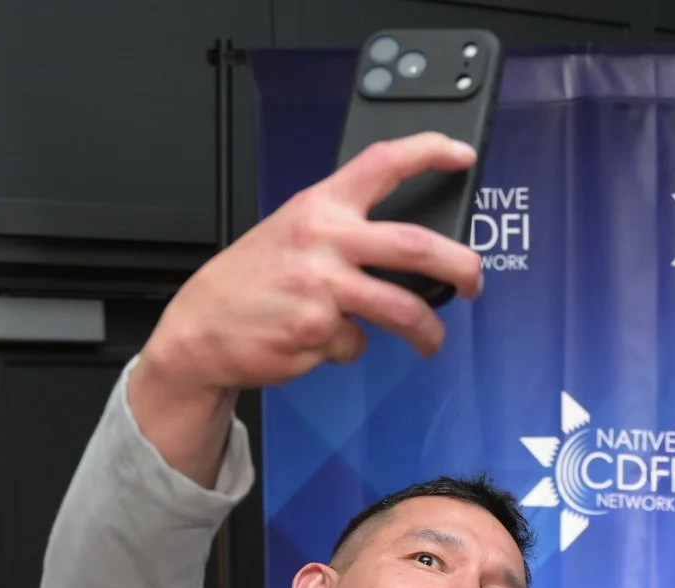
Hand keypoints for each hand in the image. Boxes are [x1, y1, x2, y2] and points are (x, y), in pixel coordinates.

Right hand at [128, 131, 484, 483]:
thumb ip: (343, 232)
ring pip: (402, 309)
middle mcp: (324, 240)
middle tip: (473, 280)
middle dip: (460, 266)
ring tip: (430, 342)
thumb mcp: (292, 232)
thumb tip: (404, 252)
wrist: (200, 328)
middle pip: (415, 246)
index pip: (381, 164)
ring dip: (427, 332)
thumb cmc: (251, 280)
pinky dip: (347, 348)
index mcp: (320, 206)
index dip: (428, 152)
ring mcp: (321, 287)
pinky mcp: (316, 331)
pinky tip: (319, 340)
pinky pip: (357, 345)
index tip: (461, 153)